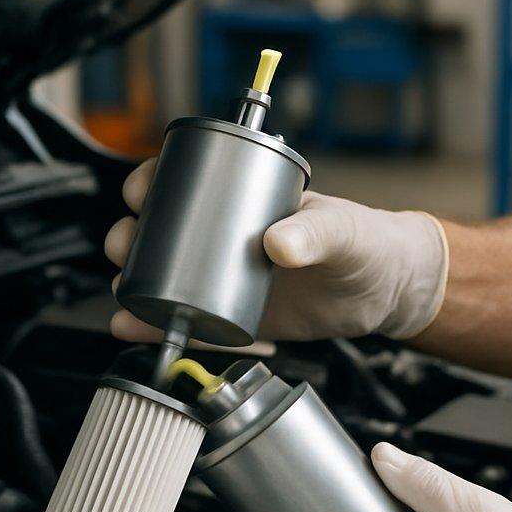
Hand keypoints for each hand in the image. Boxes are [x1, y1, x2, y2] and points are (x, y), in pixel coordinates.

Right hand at [105, 158, 448, 341]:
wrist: (385, 292)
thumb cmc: (366, 243)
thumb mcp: (342, 231)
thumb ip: (315, 234)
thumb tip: (278, 245)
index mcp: (246, 199)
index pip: (186, 181)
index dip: (153, 181)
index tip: (140, 192)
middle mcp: (226, 236)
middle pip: (160, 231)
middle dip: (130, 237)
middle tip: (126, 248)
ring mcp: (226, 278)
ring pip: (165, 277)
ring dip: (136, 283)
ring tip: (127, 295)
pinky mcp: (233, 317)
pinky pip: (188, 322)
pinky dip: (157, 328)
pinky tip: (131, 330)